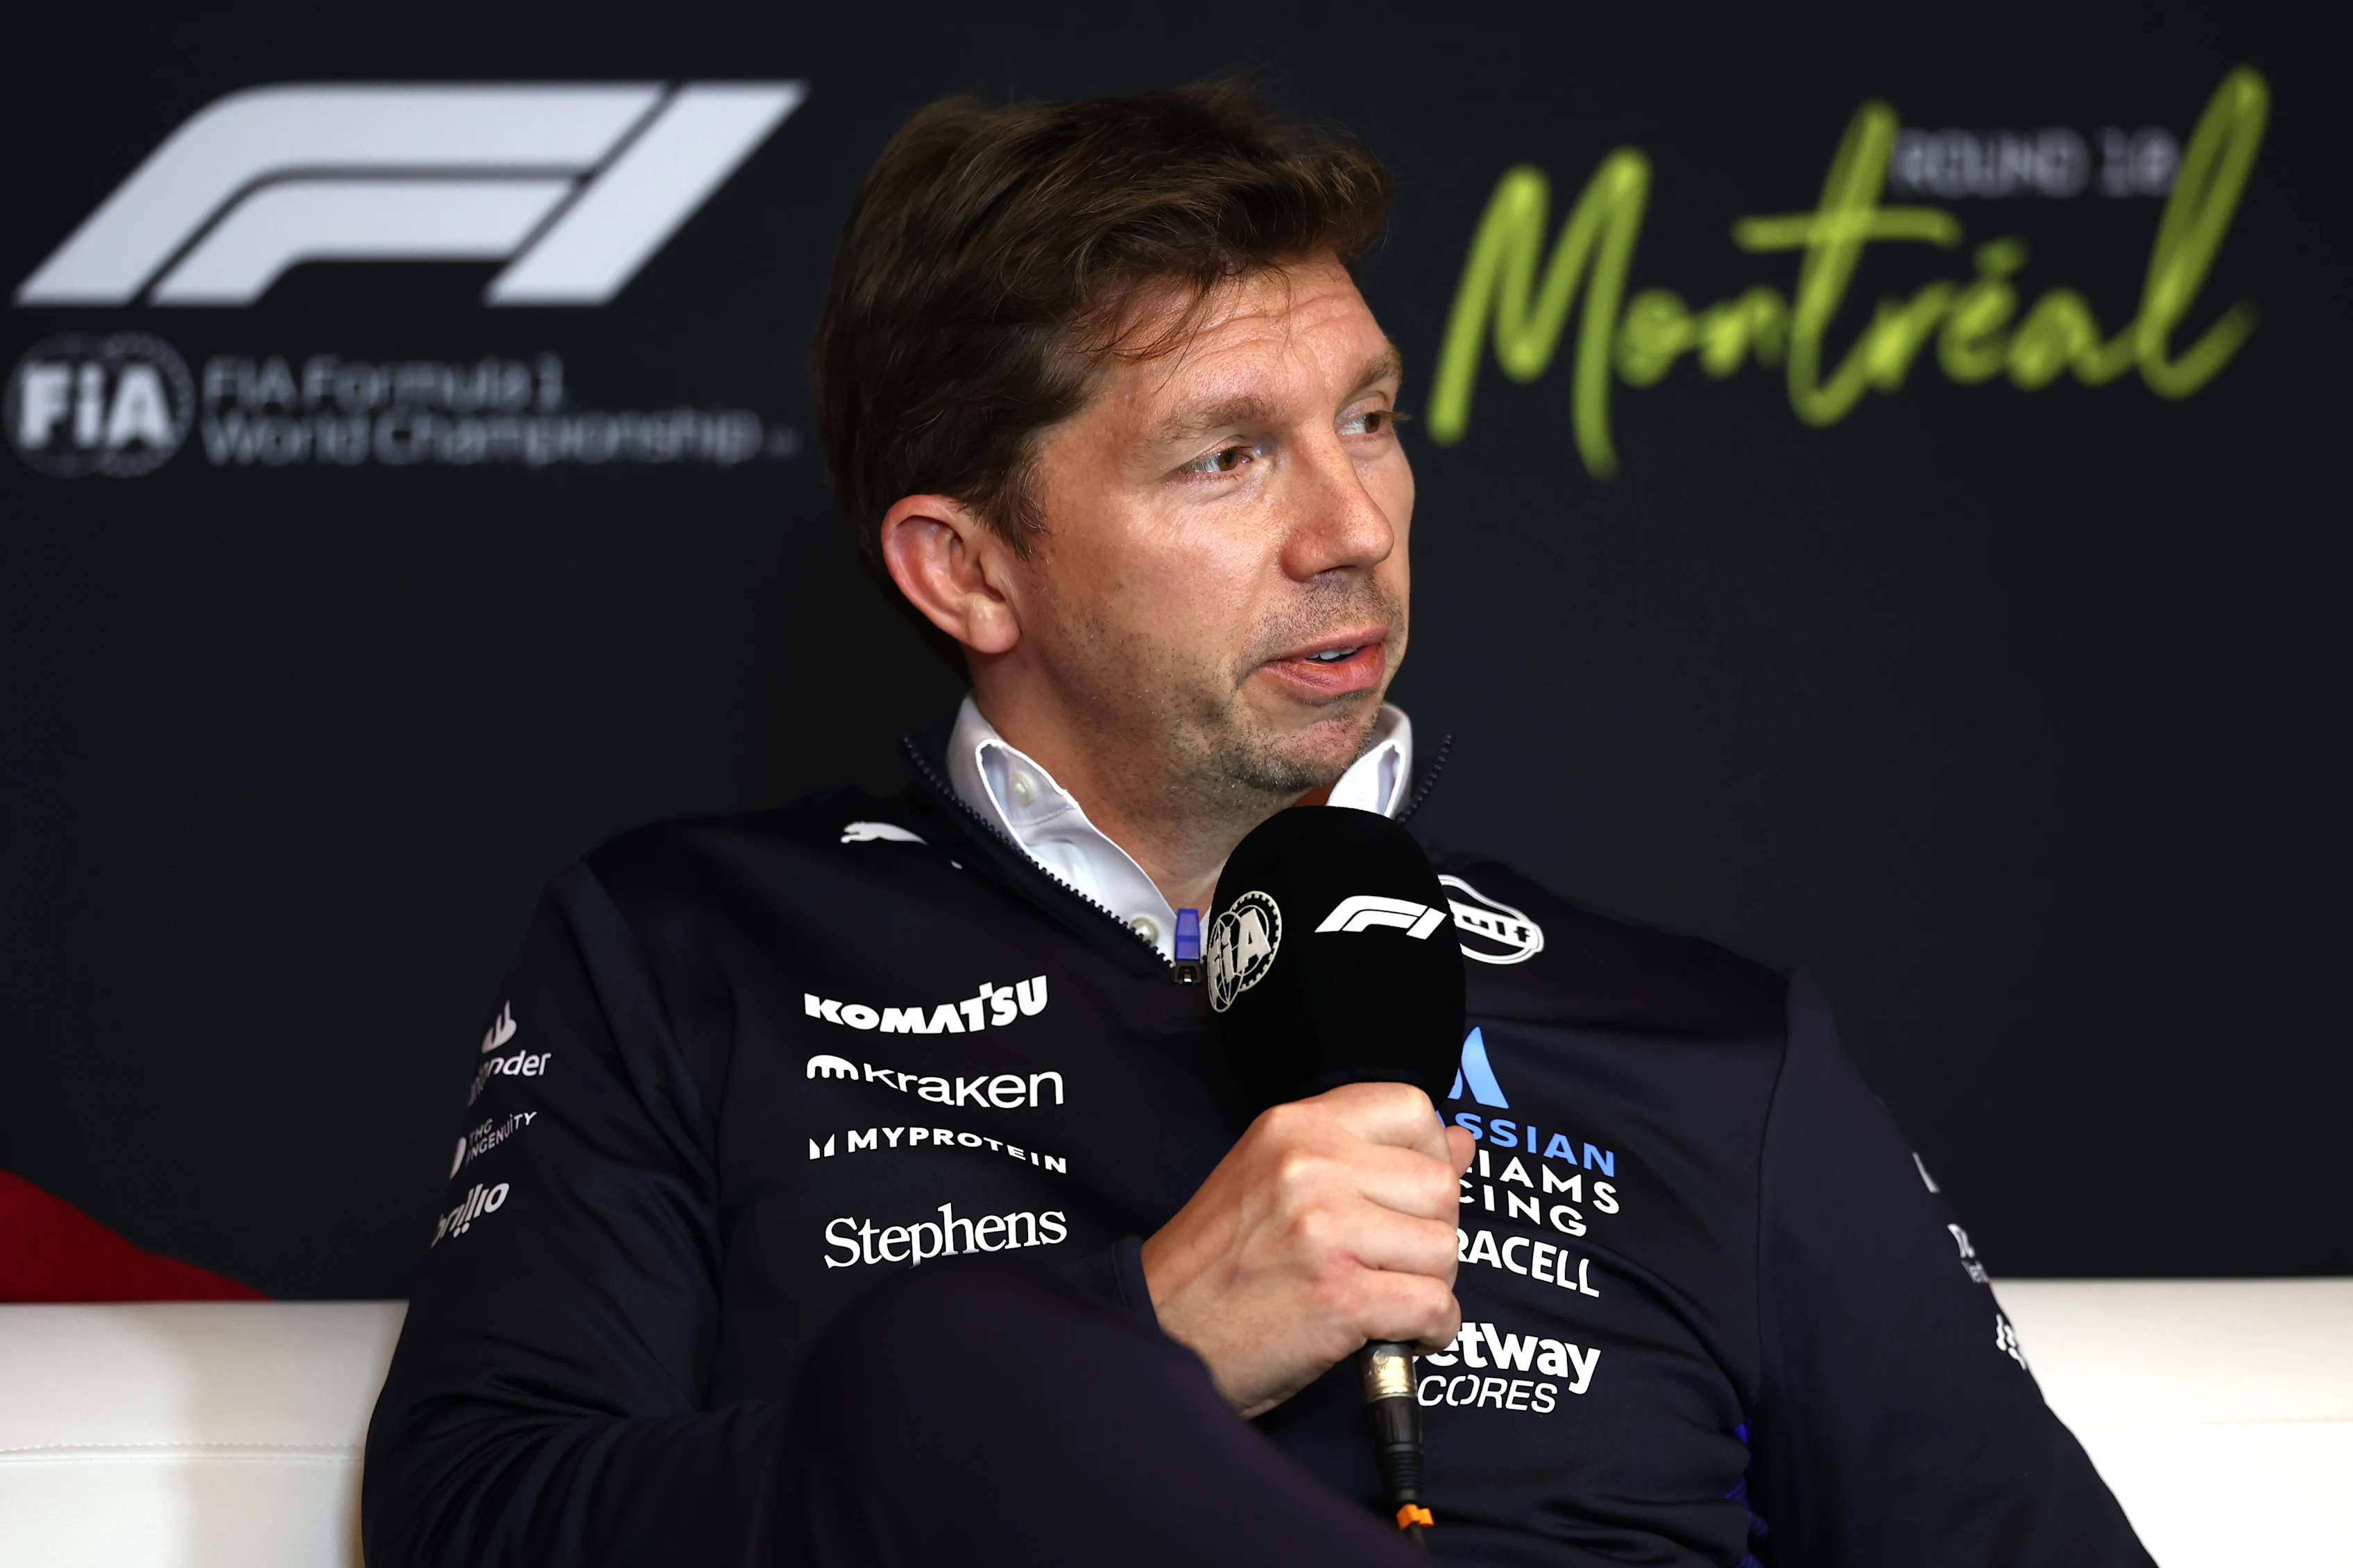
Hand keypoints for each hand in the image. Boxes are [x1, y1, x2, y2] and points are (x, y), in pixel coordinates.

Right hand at [1139, 1082, 1476, 1418]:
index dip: (1427, 1157)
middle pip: (1439, 1186)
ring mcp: (1327, 1230)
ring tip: (1384, 1297)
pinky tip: (1395, 1334)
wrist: (1159, 1331)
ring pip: (1444, 1248)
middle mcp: (1311, 1166)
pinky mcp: (1340, 1297)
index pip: (1412, 1109)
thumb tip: (1460, 1142)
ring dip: (1429, 1285)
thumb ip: (1363, 1154)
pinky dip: (1430, 1332)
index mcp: (1294, 1127)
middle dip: (1431, 1233)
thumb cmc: (1218, 1262)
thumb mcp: (1276, 1178)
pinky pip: (1437, 1306)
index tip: (1405, 1197)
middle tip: (1389, 1261)